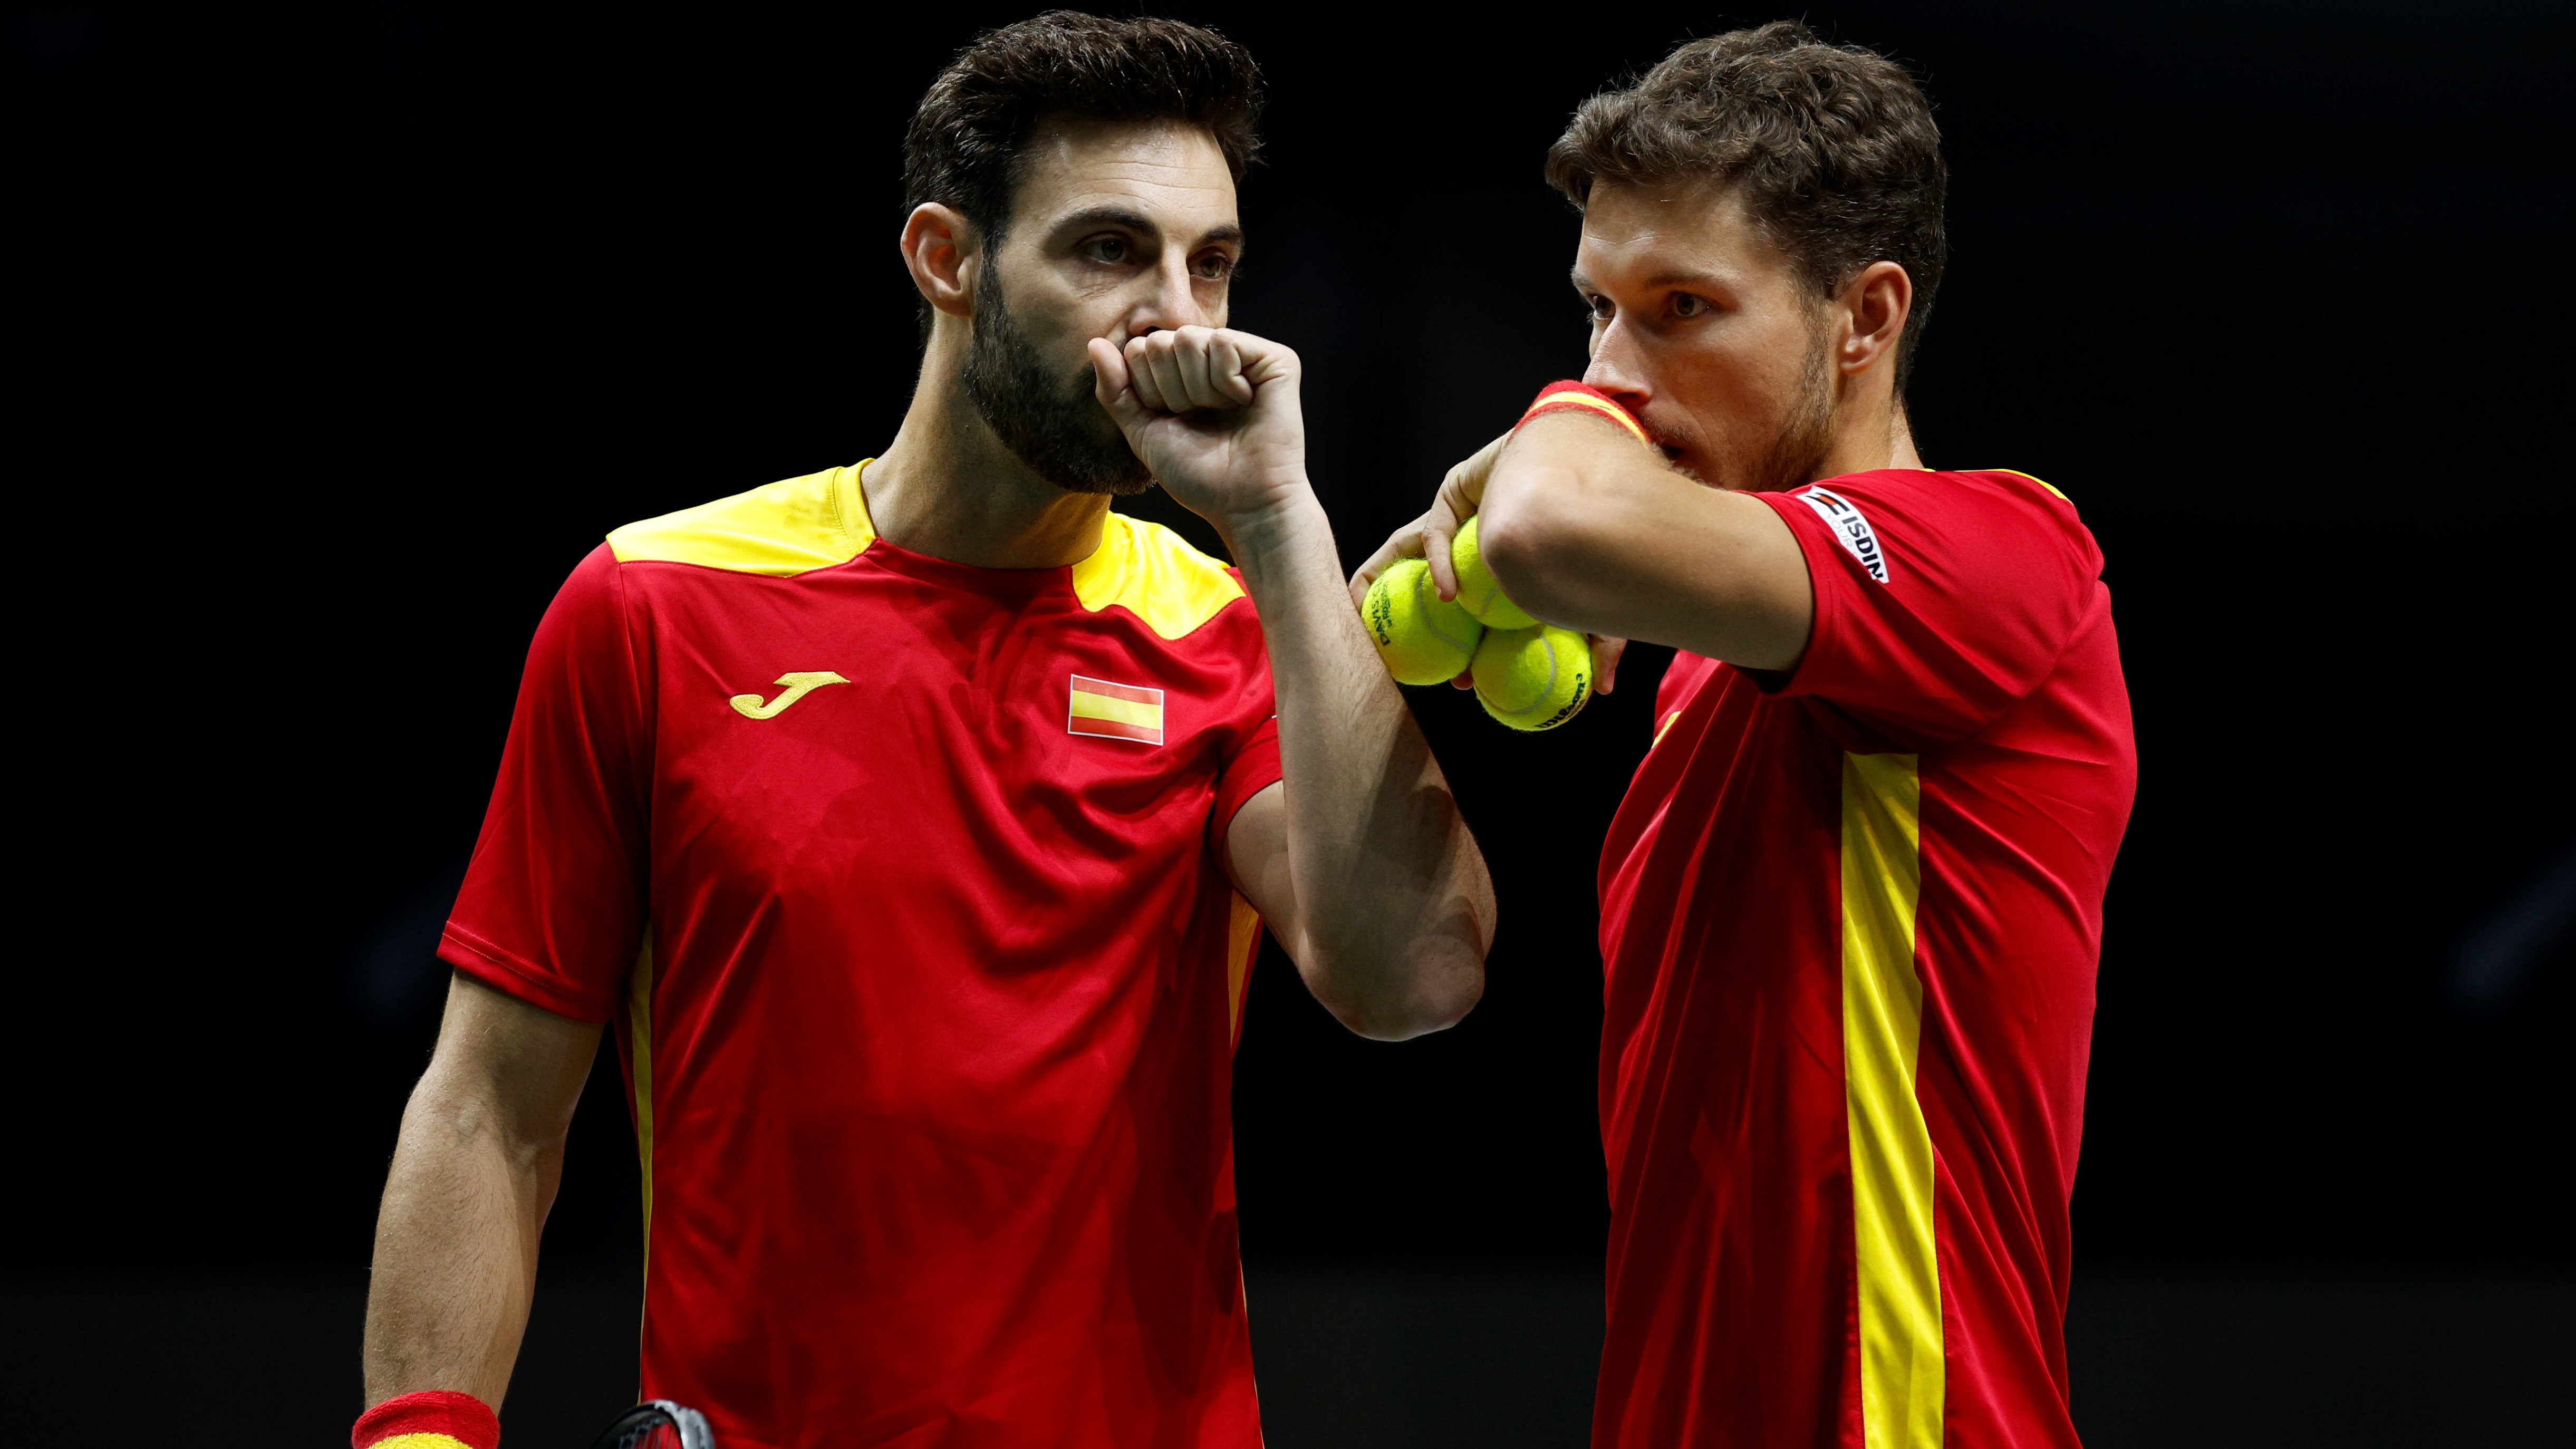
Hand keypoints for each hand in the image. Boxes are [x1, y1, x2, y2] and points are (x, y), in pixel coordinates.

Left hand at [1090, 326, 1307, 530]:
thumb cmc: (1196, 474)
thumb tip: (1094, 343)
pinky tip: (1245, 402)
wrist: (1241, 502)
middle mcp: (1212, 356)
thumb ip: (1116, 389)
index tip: (1174, 419)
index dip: (1147, 390)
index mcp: (1183, 370)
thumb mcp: (1143, 431)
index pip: (1140, 349)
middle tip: (1199, 418)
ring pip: (1190, 338)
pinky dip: (1225, 381)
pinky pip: (1224, 342)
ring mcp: (1245, 354)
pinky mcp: (1275, 359)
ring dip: (1197, 389)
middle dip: (1170, 389)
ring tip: (1222, 413)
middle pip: (1162, 341)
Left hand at [1346, 431, 1626, 695]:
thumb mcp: (1598, 597)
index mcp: (1503, 569)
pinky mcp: (1453, 491)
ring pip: (1413, 557)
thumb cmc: (1602, 530)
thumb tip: (1603, 691)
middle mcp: (1476, 544)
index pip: (1471, 612)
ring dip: (1393, 590)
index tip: (1466, 682)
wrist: (1600, 471)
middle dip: (1414, 623)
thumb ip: (1599, 641)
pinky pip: (1433, 532)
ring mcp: (1463, 518)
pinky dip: (1435, 564)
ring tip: (1377, 626)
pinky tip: (1445, 595)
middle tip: (1415, 660)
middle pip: (1430, 585)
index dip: (1464, 648)